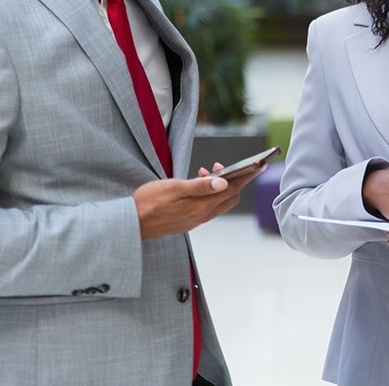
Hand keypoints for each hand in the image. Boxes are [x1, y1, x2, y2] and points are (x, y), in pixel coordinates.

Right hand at [133, 164, 257, 238]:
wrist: (130, 223)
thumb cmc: (148, 202)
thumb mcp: (174, 188)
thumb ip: (200, 186)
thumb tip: (224, 183)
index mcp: (201, 207)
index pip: (233, 189)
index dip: (246, 176)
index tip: (258, 165)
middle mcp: (202, 216)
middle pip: (230, 197)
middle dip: (232, 180)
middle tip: (220, 166)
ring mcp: (195, 220)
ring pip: (218, 201)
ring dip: (218, 186)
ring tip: (205, 171)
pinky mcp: (187, 221)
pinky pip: (206, 206)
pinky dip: (207, 193)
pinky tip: (195, 183)